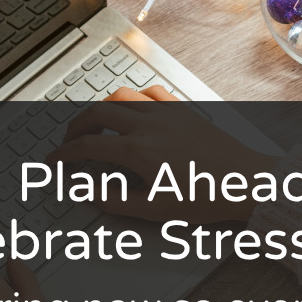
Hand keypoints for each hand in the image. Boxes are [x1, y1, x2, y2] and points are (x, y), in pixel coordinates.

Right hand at [49, 86, 280, 223]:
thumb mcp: (155, 209)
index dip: (64, 155)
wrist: (246, 181)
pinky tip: (133, 109)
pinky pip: (150, 92)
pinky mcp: (183, 110)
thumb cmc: (208, 196)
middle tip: (68, 141)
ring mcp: (167, 113)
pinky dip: (133, 98)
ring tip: (94, 123)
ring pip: (121, 96)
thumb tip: (89, 192)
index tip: (55, 162)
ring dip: (100, 108)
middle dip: (75, 126)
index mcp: (138, 150)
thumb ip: (116, 200)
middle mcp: (149, 124)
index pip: (87, 146)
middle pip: (97, 113)